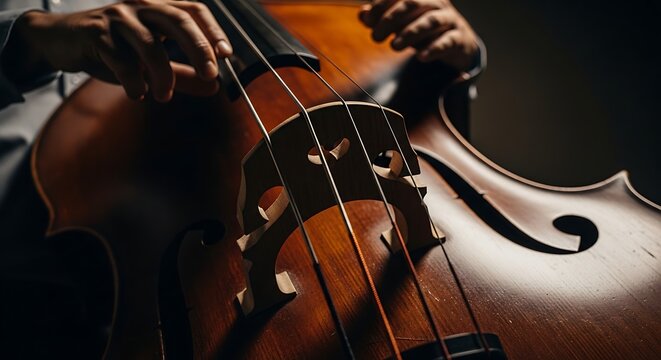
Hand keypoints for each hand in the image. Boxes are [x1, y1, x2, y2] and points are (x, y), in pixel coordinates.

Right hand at [9, 0, 232, 101]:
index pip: (193, 10)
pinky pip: (121, 60)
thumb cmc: (112, 49)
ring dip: (163, 75)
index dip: (213, 30)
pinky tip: (136, 93)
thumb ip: (183, 74)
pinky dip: (133, 81)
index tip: (227, 54)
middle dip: (199, 48)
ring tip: (164, 96)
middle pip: (178, 20)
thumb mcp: (151, 62)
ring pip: (151, 45)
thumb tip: (214, 87)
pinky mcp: (95, 33)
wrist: (61, 40)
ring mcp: (118, 17)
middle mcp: (141, 6)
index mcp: (158, 9)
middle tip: (210, 74)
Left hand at [359, 0, 477, 70]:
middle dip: (391, 19)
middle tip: (376, 36)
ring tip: (394, 46)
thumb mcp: (401, 23)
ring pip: (431, 21)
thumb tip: (362, 14)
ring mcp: (449, 20)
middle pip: (413, 3)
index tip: (368, 21)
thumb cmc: (423, 28)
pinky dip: (434, 48)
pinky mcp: (458, 39)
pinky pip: (447, 41)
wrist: (456, 42)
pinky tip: (421, 57)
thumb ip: (381, 17)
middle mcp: (436, 3)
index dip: (381, 5)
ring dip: (410, 33)